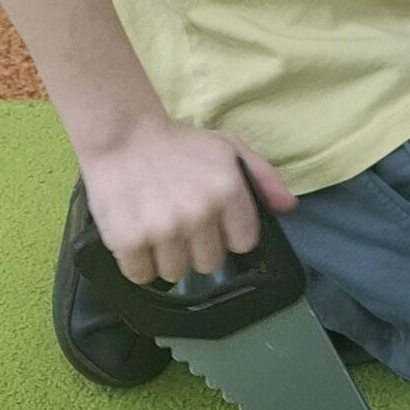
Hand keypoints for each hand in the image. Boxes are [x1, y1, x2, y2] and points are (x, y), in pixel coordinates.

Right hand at [81, 115, 294, 284]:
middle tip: (179, 223)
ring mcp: (163, 229)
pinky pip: (140, 275)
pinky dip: (137, 264)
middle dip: (196, 248)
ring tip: (156, 228)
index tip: (212, 223)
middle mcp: (199, 213)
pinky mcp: (128, 240)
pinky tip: (136, 238)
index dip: (227, 235)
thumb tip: (288, 207)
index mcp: (228, 191)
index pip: (243, 244)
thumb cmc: (178, 145)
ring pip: (174, 273)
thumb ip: (263, 176)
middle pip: (209, 263)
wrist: (122, 134)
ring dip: (165, 258)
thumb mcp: (227, 147)